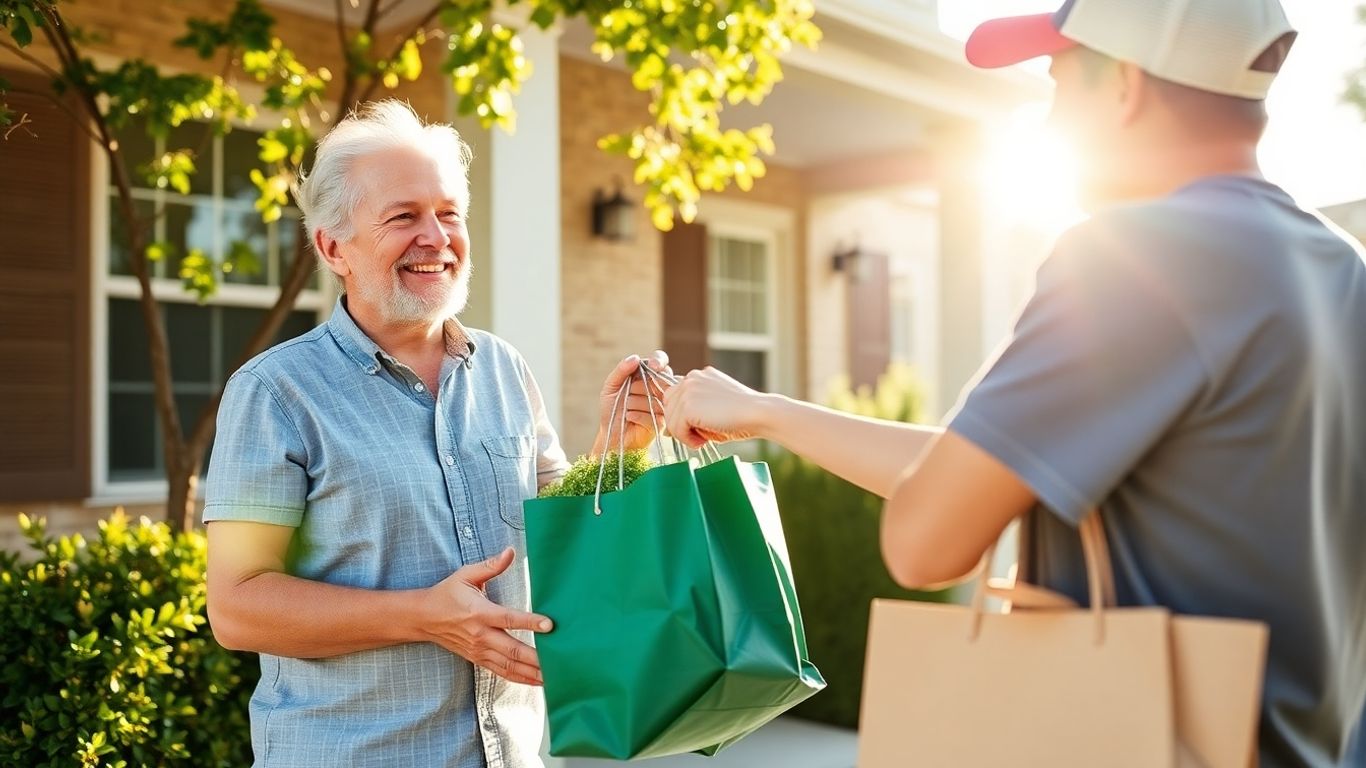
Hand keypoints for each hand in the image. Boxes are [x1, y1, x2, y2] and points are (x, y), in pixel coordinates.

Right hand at [421, 548, 552, 685]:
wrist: (424, 618)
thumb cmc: (447, 594)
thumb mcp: (466, 575)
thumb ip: (490, 566)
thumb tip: (510, 551)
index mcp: (480, 613)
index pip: (509, 619)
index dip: (530, 622)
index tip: (550, 625)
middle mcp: (481, 635)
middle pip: (513, 649)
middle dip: (537, 658)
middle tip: (559, 661)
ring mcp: (479, 650)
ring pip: (509, 665)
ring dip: (531, 673)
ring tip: (554, 677)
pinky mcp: (478, 659)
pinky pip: (502, 672)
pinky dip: (520, 679)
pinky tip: (536, 681)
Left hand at [592, 351, 671, 454]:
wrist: (611, 433)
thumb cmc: (612, 409)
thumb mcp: (610, 387)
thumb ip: (621, 371)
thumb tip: (635, 358)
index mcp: (648, 376)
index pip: (660, 361)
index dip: (659, 361)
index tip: (653, 366)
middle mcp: (659, 389)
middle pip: (659, 379)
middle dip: (638, 387)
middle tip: (628, 394)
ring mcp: (663, 405)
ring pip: (653, 398)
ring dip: (633, 404)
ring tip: (626, 409)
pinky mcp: (662, 423)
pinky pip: (652, 415)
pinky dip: (636, 415)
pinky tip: (629, 417)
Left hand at [662, 366, 767, 447]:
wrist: (759, 413)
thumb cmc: (742, 416)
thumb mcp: (713, 407)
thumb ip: (693, 412)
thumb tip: (668, 430)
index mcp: (699, 376)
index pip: (675, 395)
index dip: (682, 415)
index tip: (696, 428)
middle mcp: (691, 377)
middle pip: (668, 405)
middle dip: (679, 424)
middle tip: (699, 436)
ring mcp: (688, 389)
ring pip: (670, 418)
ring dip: (683, 434)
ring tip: (702, 440)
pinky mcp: (687, 405)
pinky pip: (675, 428)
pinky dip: (686, 439)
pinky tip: (702, 441)